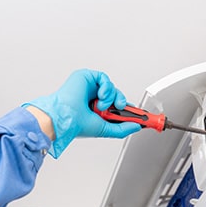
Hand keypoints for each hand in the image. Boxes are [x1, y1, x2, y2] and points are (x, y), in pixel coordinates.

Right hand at [23, 69, 141, 157]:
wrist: (66, 117)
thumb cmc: (77, 124)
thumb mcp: (105, 129)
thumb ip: (122, 129)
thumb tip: (136, 126)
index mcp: (96, 110)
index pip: (115, 106)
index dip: (127, 109)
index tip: (139, 114)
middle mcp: (93, 98)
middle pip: (115, 95)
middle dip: (122, 103)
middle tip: (123, 108)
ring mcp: (89, 87)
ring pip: (111, 87)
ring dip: (111, 97)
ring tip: (101, 106)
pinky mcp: (86, 77)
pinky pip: (104, 78)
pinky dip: (106, 88)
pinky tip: (100, 96)